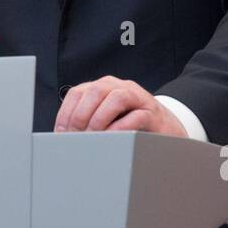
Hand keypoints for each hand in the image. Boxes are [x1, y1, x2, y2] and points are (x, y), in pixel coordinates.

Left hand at [54, 76, 186, 135]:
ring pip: (115, 98)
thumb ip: (86, 122)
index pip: (77, 93)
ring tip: (94, 137)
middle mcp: (119, 87)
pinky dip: (121, 128)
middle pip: (95, 91)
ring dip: (100, 119)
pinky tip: (113, 139)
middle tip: (76, 137)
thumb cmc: (131, 125)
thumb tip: (63, 137)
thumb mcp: (105, 120)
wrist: (167, 128)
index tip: (61, 133)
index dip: (66, 113)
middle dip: (81, 115)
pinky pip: (136, 116)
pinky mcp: (152, 113)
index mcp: (103, 88)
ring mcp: (137, 97)